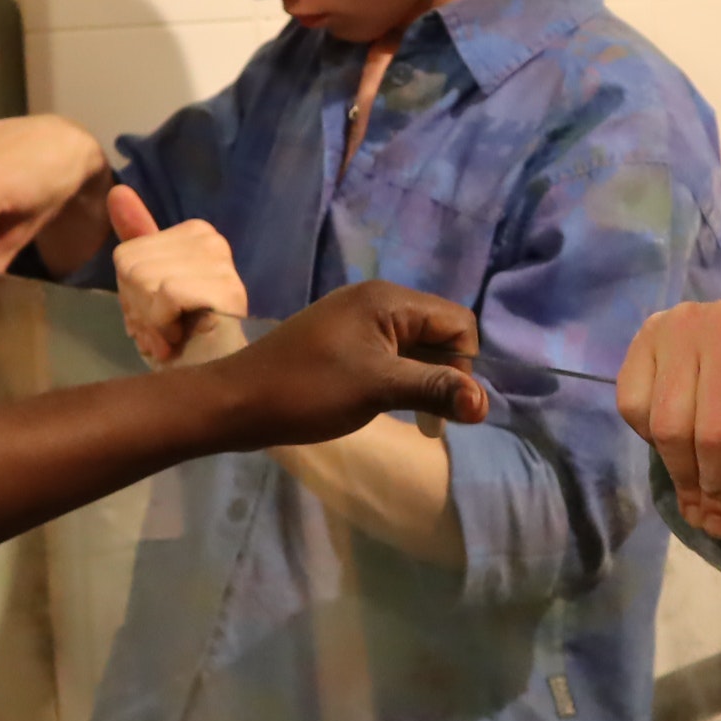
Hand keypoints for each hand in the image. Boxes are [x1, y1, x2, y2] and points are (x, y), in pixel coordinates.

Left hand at [106, 185, 250, 368]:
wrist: (210, 384)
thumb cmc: (181, 337)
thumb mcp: (148, 287)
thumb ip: (136, 239)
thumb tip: (116, 190)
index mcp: (195, 234)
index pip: (127, 255)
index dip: (132, 295)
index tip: (158, 315)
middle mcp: (212, 241)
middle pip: (131, 266)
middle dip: (139, 309)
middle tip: (166, 330)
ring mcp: (222, 264)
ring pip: (144, 279)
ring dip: (151, 322)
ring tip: (173, 336)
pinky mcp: (225, 289)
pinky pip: (166, 293)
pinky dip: (164, 325)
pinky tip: (181, 338)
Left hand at [206, 280, 488, 445]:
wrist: (236, 402)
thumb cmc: (307, 391)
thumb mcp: (378, 389)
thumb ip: (434, 390)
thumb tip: (485, 404)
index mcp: (388, 300)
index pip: (458, 322)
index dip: (462, 365)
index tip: (443, 404)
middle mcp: (377, 301)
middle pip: (439, 333)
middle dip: (444, 375)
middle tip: (429, 419)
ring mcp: (357, 321)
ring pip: (415, 348)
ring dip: (422, 381)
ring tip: (412, 419)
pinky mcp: (343, 342)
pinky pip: (390, 356)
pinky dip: (398, 380)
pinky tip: (386, 406)